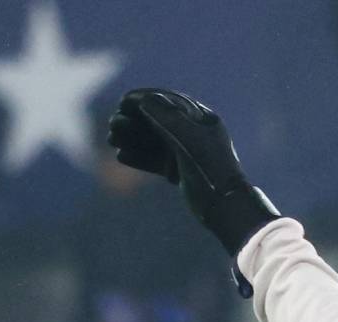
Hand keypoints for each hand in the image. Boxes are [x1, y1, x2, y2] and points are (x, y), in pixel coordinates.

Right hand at [106, 88, 278, 254]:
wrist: (225, 206)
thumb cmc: (210, 169)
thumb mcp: (188, 139)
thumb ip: (167, 117)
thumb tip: (145, 99)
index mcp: (202, 119)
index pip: (169, 102)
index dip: (145, 99)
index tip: (123, 102)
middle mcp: (194, 133)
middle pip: (158, 121)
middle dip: (133, 120)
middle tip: (112, 124)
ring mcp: (187, 152)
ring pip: (154, 141)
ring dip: (132, 138)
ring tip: (112, 139)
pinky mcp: (181, 171)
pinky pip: (156, 161)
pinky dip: (139, 158)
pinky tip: (121, 156)